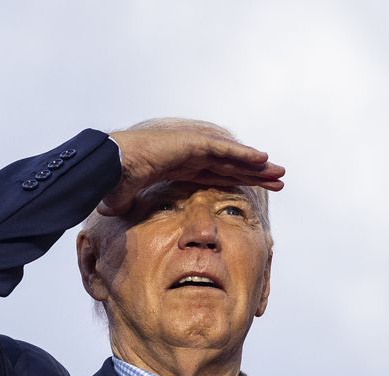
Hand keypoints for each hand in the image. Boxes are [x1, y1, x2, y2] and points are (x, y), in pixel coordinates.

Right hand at [101, 121, 283, 217]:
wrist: (109, 163)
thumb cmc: (113, 178)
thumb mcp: (124, 198)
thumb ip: (126, 206)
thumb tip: (111, 218)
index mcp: (176, 167)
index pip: (212, 176)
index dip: (233, 182)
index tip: (250, 190)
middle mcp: (188, 156)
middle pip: (229, 167)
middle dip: (253, 174)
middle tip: (276, 181)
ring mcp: (191, 148)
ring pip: (232, 159)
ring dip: (257, 165)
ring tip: (279, 172)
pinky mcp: (193, 144)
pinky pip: (225, 151)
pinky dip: (245, 155)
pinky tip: (263, 159)